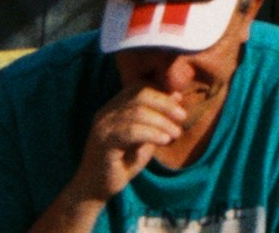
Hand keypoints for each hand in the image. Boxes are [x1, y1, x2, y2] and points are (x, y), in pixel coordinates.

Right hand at [68, 83, 186, 202]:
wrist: (96, 190)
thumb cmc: (124, 162)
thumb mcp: (146, 136)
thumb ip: (158, 117)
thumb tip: (177, 95)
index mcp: (114, 108)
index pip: (140, 88)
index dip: (163, 94)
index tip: (180, 107)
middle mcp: (106, 113)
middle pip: (141, 96)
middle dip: (166, 105)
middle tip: (182, 118)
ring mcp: (103, 127)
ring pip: (138, 113)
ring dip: (163, 122)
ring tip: (176, 134)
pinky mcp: (103, 143)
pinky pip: (132, 131)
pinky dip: (153, 134)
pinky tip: (165, 141)